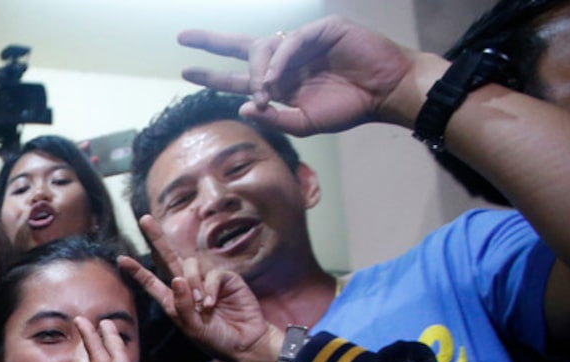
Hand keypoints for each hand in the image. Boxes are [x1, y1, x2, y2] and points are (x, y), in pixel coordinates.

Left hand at [120, 216, 282, 361]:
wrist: (244, 342)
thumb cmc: (216, 339)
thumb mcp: (192, 328)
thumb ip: (182, 305)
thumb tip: (176, 278)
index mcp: (173, 300)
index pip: (151, 282)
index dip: (137, 271)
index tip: (121, 259)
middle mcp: (187, 286)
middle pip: (168, 257)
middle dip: (156, 238)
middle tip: (144, 219)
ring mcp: (205, 280)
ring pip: (190, 265)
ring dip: (193, 283)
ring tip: (202, 306)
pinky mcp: (224, 278)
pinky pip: (212, 273)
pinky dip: (210, 288)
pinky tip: (212, 304)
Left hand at [177, 15, 422, 134]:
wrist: (385, 94)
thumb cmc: (349, 108)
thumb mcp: (305, 123)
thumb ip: (274, 119)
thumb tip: (241, 108)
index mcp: (280, 83)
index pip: (240, 77)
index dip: (214, 74)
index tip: (186, 71)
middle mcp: (287, 60)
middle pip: (243, 47)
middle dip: (212, 42)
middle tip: (184, 38)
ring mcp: (304, 43)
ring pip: (264, 47)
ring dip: (258, 71)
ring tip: (264, 90)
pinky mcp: (322, 30)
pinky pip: (292, 42)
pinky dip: (280, 60)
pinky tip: (274, 78)